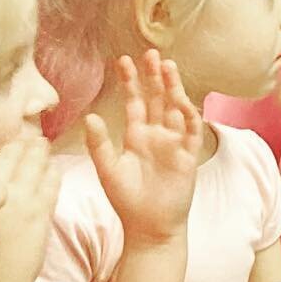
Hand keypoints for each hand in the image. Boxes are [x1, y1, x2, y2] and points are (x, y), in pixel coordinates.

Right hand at [0, 134, 61, 281]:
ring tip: (42, 145)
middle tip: (27, 137)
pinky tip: (54, 168)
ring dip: (38, 153)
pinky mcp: (39, 214)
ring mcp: (19, 200)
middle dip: (20, 144)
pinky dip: (52, 174)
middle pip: (10, 155)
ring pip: (33, 166)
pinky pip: (50, 186)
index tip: (0, 132)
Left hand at [84, 52, 202, 246]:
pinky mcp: (187, 156)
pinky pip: (191, 130)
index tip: (123, 61)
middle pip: (156, 99)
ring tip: (167, 66)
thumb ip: (98, 144)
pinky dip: (188, 114)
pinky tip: (180, 99)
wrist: (150, 227)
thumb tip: (90, 116)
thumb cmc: (127, 201)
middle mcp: (156, 135)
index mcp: (135, 136)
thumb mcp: (108, 170)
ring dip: (172, 88)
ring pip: (175, 108)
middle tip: (150, 53)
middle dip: (153, 76)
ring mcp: (173, 143)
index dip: (130, 82)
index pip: (134, 102)